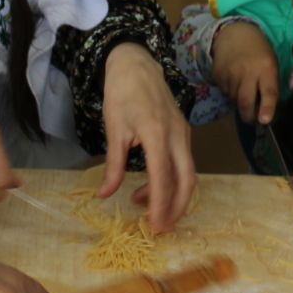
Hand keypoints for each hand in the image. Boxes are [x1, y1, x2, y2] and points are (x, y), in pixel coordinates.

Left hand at [97, 44, 196, 232]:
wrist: (137, 64)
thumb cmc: (122, 93)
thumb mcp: (113, 128)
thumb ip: (113, 164)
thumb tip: (105, 195)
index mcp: (157, 133)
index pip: (162, 176)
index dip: (159, 203)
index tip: (154, 225)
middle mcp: (176, 135)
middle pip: (187, 180)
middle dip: (176, 207)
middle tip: (161, 228)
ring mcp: (183, 133)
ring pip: (187, 173)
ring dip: (172, 195)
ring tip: (145, 207)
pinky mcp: (183, 132)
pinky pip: (183, 162)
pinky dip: (171, 180)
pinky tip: (149, 185)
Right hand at [209, 21, 279, 124]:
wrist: (235, 34)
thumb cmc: (259, 52)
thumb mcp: (271, 64)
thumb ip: (270, 85)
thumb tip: (265, 112)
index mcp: (267, 68)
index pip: (268, 92)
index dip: (267, 108)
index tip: (264, 121)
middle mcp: (248, 71)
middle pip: (245, 101)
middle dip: (248, 116)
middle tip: (252, 119)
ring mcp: (230, 73)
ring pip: (234, 99)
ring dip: (239, 101)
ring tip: (244, 88)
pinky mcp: (217, 73)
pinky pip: (224, 91)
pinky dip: (230, 91)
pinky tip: (234, 79)